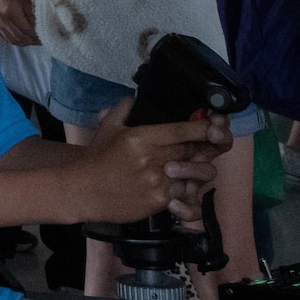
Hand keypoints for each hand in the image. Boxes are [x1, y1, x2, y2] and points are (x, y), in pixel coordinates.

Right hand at [0, 0, 39, 46]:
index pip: (26, 28)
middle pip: (20, 36)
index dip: (36, 34)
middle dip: (31, 41)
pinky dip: (18, 42)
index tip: (44, 36)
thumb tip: (41, 29)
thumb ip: (33, 15)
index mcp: (10, 10)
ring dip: (25, 43)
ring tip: (34, 42)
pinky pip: (8, 40)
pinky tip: (25, 41)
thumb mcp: (26, 2)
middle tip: (40, 42)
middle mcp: (1, 18)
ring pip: (14, 40)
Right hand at [69, 103, 225, 223]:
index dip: (204, 128)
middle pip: (193, 151)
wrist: (82, 190)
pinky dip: (184, 188)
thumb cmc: (96, 159)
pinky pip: (184, 193)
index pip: (182, 131)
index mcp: (142, 138)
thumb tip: (134, 99)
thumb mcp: (107, 129)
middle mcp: (153, 159)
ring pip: (195, 174)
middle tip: (210, 144)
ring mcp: (158, 181)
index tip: (217, 125)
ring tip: (190, 167)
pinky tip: (176, 184)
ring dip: (197, 170)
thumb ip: (123, 110)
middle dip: (205, 147)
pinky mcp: (159, 201)